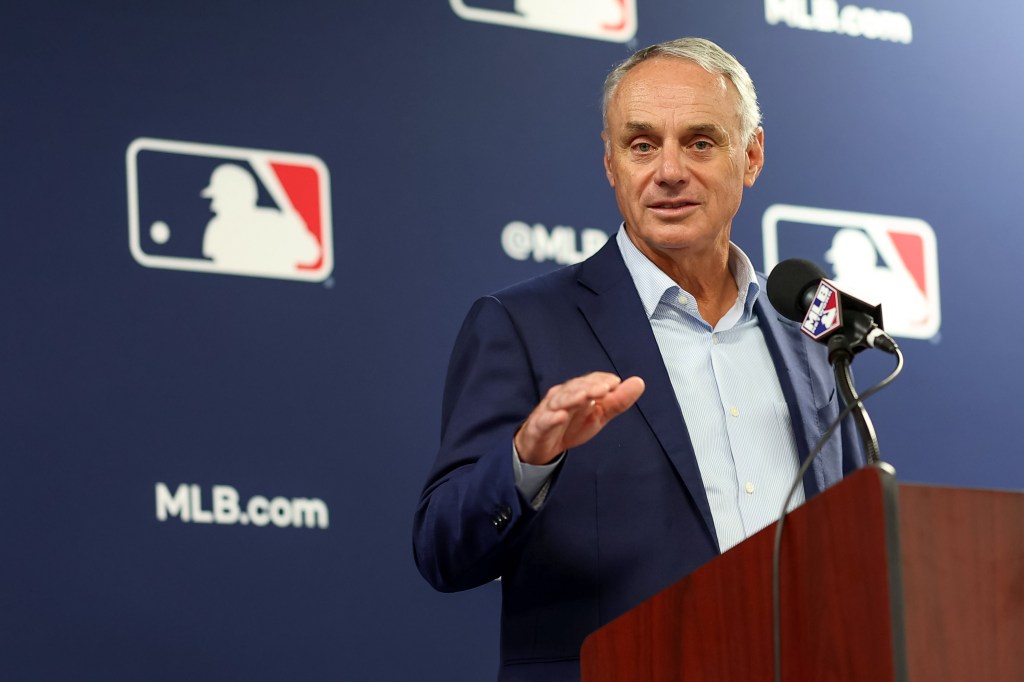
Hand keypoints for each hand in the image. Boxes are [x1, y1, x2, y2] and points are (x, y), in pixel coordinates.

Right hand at [514, 372, 644, 464]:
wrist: (542, 447)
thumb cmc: (571, 425)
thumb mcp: (598, 415)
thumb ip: (617, 401)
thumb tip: (639, 382)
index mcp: (578, 391)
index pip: (589, 381)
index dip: (601, 380)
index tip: (615, 383)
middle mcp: (562, 396)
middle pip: (575, 388)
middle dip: (589, 387)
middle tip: (605, 389)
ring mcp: (548, 410)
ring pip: (560, 401)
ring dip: (572, 398)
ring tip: (585, 397)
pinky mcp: (538, 427)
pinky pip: (544, 421)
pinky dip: (551, 418)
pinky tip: (560, 417)